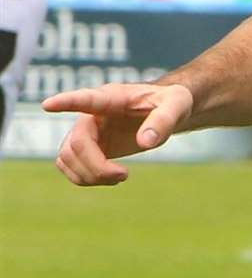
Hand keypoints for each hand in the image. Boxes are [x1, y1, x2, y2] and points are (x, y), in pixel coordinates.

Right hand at [44, 83, 194, 185]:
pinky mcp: (87, 147)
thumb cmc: (171, 102)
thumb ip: (164, 120)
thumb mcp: (177, 105)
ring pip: (66, 157)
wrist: (165, 111)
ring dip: (88, 175)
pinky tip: (109, 179)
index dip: (66, 102)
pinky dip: (84, 178)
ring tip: (120, 177)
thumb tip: (146, 142)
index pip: (86, 99)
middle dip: (96, 166)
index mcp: (112, 98)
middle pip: (76, 143)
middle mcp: (91, 114)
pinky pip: (68, 166)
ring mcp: (86, 131)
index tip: (47, 104)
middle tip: (124, 176)